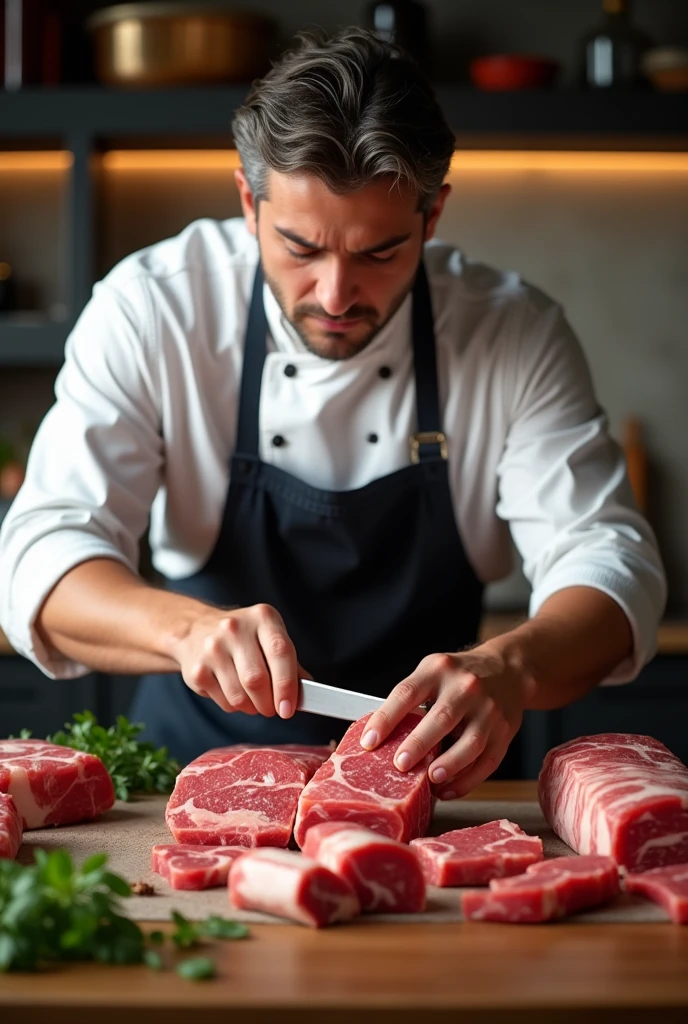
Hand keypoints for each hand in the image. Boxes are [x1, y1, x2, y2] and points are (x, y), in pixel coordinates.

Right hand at [172, 603, 304, 718]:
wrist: (196, 630)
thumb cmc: (243, 637)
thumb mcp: (269, 637)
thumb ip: (291, 662)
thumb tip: (308, 691)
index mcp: (262, 617)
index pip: (280, 651)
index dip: (287, 684)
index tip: (289, 708)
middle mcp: (235, 628)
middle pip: (257, 679)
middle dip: (269, 703)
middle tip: (273, 708)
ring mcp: (213, 648)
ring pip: (240, 696)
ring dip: (252, 707)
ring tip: (254, 701)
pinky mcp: (197, 669)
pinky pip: (224, 701)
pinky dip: (235, 706)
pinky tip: (234, 693)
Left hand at [360, 646, 528, 798]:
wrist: (509, 671)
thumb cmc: (459, 677)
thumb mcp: (432, 672)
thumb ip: (411, 699)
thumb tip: (380, 739)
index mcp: (439, 669)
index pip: (407, 693)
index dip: (386, 718)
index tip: (369, 741)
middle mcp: (466, 687)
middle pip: (442, 717)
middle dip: (419, 744)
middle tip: (400, 764)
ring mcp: (489, 709)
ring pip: (471, 742)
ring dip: (450, 765)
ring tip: (431, 780)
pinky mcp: (505, 731)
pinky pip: (488, 761)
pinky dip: (468, 780)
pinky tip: (448, 790)